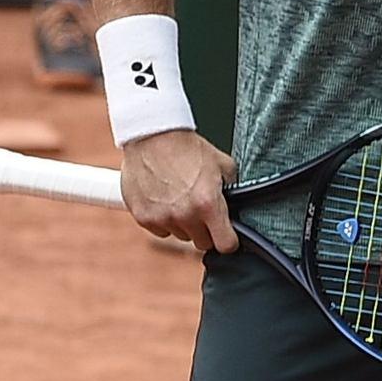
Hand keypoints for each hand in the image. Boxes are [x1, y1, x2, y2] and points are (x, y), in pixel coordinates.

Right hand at [120, 128, 237, 251]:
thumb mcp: (222, 163)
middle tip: (202, 210)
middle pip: (202, 242)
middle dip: (206, 230)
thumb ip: (232, 188)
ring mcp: (162, 218)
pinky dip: (163, 220)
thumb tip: (237, 203)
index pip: (225, 244)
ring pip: (180, 236)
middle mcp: (185, 215)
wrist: (153, 135)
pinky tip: (164, 199)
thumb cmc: (188, 147)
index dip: (229, 240)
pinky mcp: (143, 217)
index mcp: (208, 204)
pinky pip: (160, 230)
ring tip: (181, 198)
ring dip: (184, 224)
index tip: (227, 236)